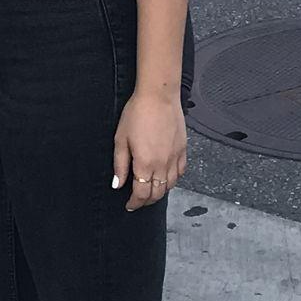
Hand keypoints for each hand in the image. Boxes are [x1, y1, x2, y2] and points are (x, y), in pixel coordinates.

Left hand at [112, 89, 187, 210]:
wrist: (159, 95)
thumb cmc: (137, 113)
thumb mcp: (121, 139)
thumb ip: (120, 165)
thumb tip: (117, 184)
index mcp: (145, 164)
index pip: (141, 194)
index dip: (134, 203)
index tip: (129, 205)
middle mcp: (163, 164)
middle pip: (157, 193)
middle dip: (146, 201)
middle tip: (138, 200)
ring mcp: (175, 157)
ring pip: (170, 185)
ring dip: (160, 192)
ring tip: (151, 191)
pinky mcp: (183, 149)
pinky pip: (181, 172)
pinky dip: (173, 180)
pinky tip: (166, 177)